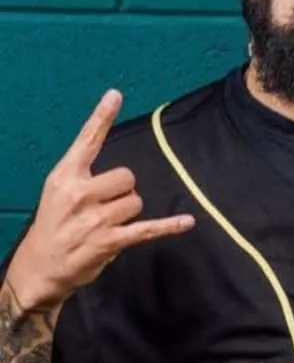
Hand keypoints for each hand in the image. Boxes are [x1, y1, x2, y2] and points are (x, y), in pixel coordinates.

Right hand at [6, 90, 194, 309]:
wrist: (38, 268)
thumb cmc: (53, 226)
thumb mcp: (58, 193)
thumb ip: (82, 174)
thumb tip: (119, 167)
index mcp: (65, 177)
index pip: (87, 141)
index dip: (102, 117)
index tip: (115, 95)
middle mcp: (79, 194)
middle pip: (127, 176)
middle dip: (124, 190)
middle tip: (107, 205)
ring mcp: (95, 219)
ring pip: (135, 202)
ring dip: (129, 213)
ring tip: (108, 225)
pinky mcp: (110, 241)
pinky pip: (148, 228)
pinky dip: (169, 226)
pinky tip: (186, 222)